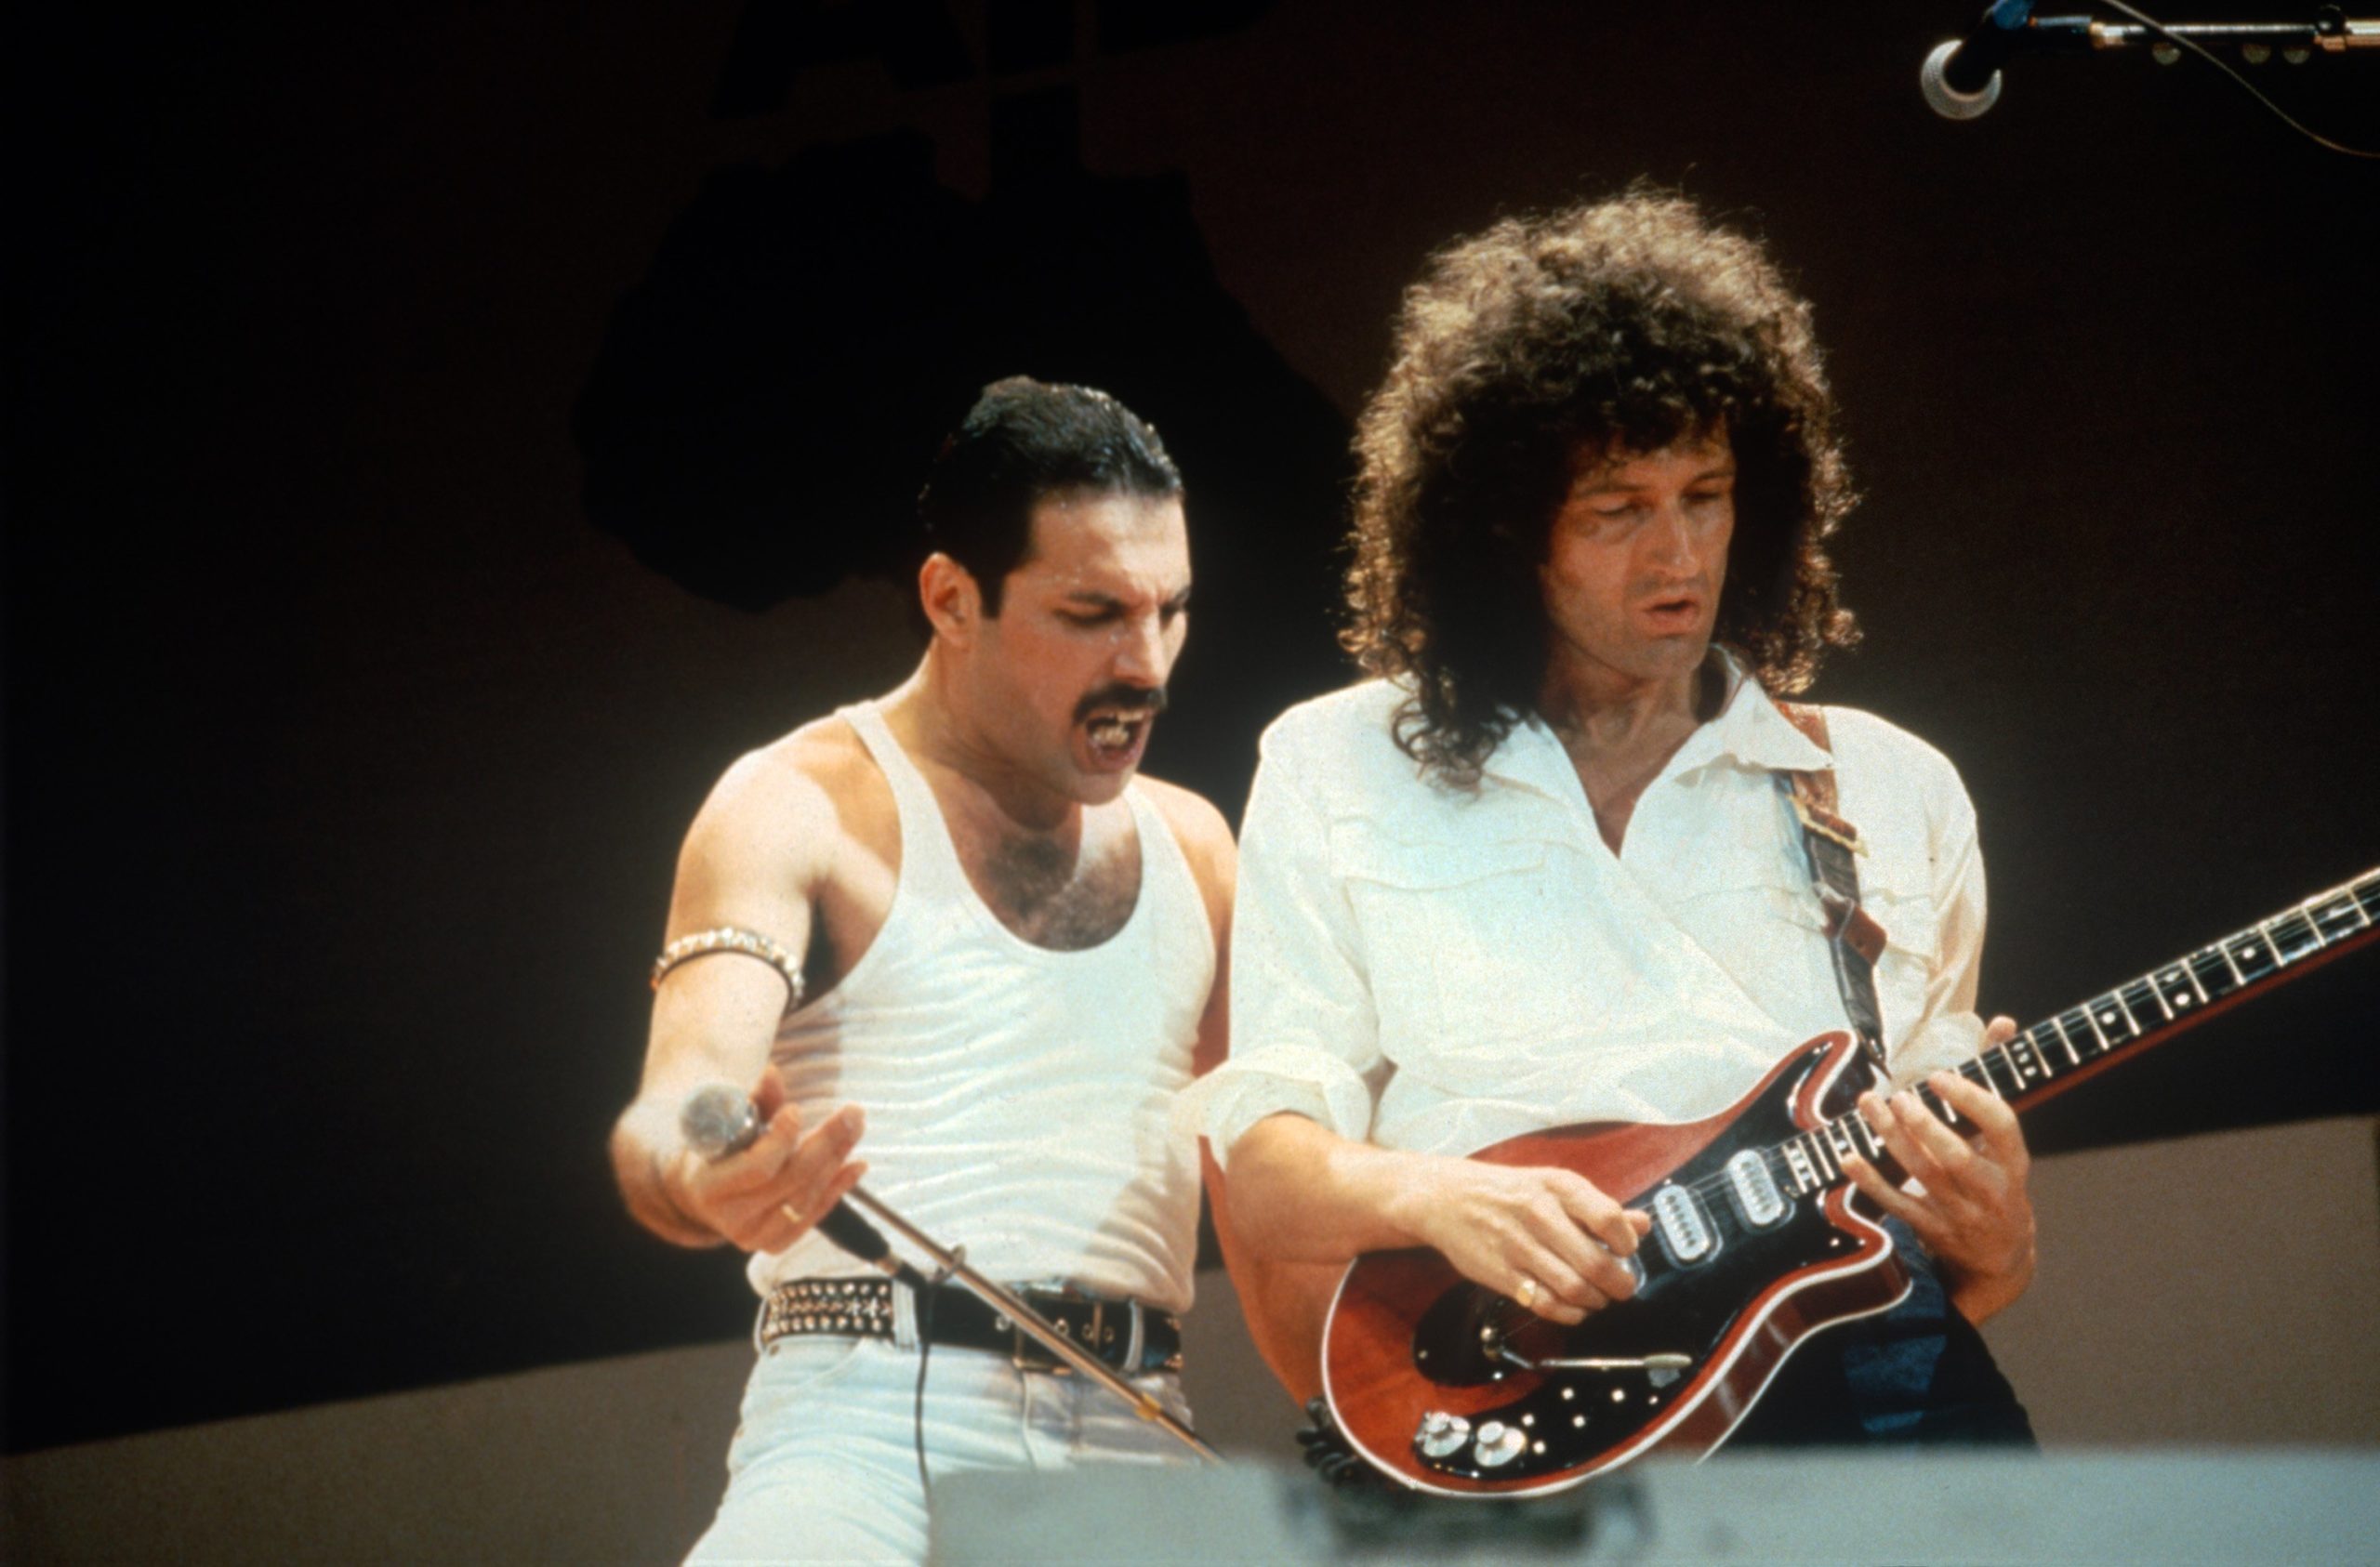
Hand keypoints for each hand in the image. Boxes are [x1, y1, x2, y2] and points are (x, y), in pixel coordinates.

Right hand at [670, 1070, 868, 1253]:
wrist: (702, 1198)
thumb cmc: (715, 1154)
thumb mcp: (726, 1126)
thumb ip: (754, 1103)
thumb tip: (773, 1072)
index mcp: (710, 1188)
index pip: (757, 1167)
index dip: (782, 1139)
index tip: (796, 1110)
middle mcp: (733, 1219)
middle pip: (792, 1179)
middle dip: (826, 1142)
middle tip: (852, 1113)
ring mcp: (756, 1236)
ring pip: (807, 1196)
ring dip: (838, 1159)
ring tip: (856, 1128)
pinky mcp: (777, 1244)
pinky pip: (815, 1214)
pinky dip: (839, 1187)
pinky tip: (857, 1164)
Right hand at [1396, 1158, 1652, 1325]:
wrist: (1446, 1198)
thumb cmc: (1507, 1191)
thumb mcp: (1553, 1185)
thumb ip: (1599, 1207)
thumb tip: (1642, 1225)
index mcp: (1557, 1187)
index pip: (1608, 1218)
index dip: (1627, 1242)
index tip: (1627, 1251)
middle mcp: (1538, 1214)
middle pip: (1594, 1262)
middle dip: (1619, 1283)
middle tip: (1622, 1287)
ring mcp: (1518, 1246)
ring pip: (1573, 1288)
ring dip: (1595, 1301)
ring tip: (1598, 1298)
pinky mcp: (1501, 1274)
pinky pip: (1545, 1304)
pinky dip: (1569, 1313)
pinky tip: (1574, 1308)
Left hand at [1843, 1015, 2036, 1321]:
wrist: (2001, 1259)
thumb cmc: (1998, 1180)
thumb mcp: (2005, 1140)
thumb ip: (1998, 1077)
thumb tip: (2001, 1021)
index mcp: (2013, 1162)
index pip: (2002, 1127)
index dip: (1971, 1100)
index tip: (1939, 1076)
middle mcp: (1989, 1189)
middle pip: (1957, 1158)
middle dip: (1926, 1126)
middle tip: (1898, 1095)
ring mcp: (1960, 1213)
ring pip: (1924, 1176)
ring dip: (1892, 1140)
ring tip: (1868, 1105)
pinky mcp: (1931, 1229)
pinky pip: (1897, 1205)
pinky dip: (1870, 1181)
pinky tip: (1847, 1156)